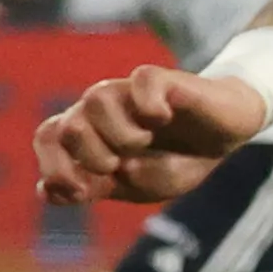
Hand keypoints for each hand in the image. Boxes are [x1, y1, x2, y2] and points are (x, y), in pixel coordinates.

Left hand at [33, 66, 267, 206]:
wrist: (225, 136)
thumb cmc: (178, 160)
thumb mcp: (138, 187)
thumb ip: (96, 189)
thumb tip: (47, 192)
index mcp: (89, 136)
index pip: (48, 138)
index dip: (54, 168)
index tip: (81, 192)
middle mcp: (101, 111)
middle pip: (66, 124)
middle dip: (89, 156)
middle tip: (116, 165)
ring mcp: (129, 93)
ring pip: (96, 99)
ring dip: (118, 135)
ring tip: (142, 143)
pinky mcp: (162, 79)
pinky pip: (143, 80)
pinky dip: (149, 105)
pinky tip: (162, 118)